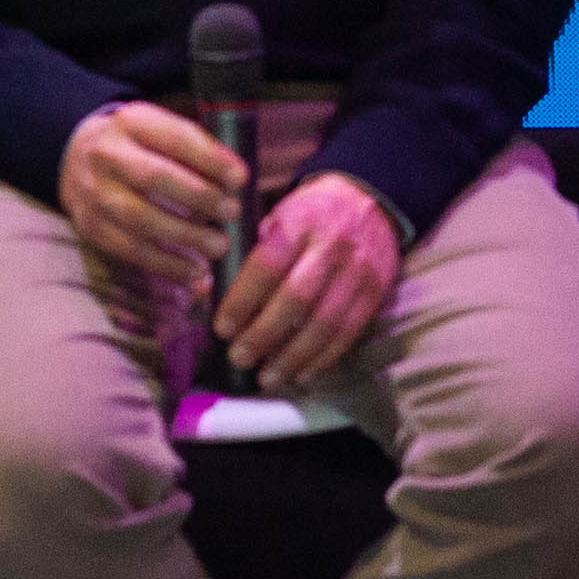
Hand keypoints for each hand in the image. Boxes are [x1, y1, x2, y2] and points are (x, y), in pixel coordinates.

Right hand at [60, 98, 251, 292]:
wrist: (76, 158)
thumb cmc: (139, 147)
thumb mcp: (161, 131)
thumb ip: (196, 150)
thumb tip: (236, 182)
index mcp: (131, 122)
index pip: (174, 138)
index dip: (210, 159)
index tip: (240, 179)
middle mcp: (106, 154)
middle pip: (154, 177)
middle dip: (199, 198)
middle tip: (232, 212)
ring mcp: (94, 192)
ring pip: (140, 219)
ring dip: (185, 237)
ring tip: (219, 246)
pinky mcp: (90, 227)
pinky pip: (130, 250)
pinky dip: (166, 265)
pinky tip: (195, 272)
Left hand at [216, 171, 401, 391]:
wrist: (370, 201)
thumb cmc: (309, 214)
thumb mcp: (274, 218)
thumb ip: (242, 254)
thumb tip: (203, 292)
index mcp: (300, 222)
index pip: (268, 265)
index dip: (242, 300)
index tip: (222, 328)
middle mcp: (332, 246)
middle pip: (297, 298)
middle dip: (264, 334)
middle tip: (239, 358)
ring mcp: (359, 271)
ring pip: (325, 322)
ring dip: (293, 356)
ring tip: (266, 377)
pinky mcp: (375, 292)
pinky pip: (349, 332)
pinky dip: (323, 358)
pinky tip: (301, 373)